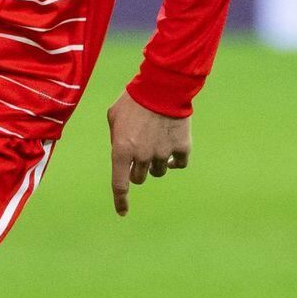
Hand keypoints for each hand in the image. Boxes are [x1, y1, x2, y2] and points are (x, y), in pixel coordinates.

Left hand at [107, 92, 190, 216]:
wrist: (163, 85)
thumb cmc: (133, 99)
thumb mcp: (114, 116)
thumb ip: (116, 138)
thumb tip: (123, 153)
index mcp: (121, 150)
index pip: (119, 185)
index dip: (120, 201)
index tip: (122, 212)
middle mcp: (142, 156)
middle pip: (140, 178)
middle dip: (138, 170)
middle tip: (140, 154)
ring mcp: (163, 153)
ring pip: (159, 171)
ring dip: (156, 163)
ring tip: (156, 141)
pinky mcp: (182, 147)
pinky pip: (180, 164)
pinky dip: (176, 160)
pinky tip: (173, 148)